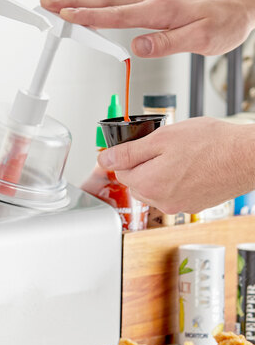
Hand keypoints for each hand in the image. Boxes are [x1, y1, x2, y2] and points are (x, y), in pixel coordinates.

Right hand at [40, 0, 254, 57]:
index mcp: (159, 9)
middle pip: (103, 2)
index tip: (65, 15)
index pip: (115, 14)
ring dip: (79, 1)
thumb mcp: (201, 39)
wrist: (241, 3)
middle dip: (71, 2)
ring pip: (107, 0)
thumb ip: (167, 44)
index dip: (88, 16)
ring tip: (56, 1)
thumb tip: (136, 47)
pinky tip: (87, 5)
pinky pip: (116, 3)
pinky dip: (96, 4)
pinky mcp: (151, 1)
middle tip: (46, 1)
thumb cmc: (224, 22)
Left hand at [96, 118, 254, 213]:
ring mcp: (178, 206)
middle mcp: (161, 201)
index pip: (121, 172)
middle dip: (143, 165)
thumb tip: (104, 160)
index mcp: (148, 184)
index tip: (139, 146)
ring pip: (154, 188)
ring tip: (180, 156)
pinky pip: (172, 193)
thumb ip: (128, 152)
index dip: (128, 155)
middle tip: (164, 148)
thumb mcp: (161, 138)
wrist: (248, 157)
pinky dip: (176, 180)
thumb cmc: (211, 144)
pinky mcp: (193, 205)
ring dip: (159, 173)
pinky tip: (190, 167)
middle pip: (136, 182)